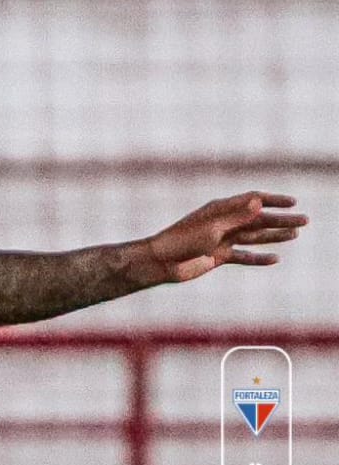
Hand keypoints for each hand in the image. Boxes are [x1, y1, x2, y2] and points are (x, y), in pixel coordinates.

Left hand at [145, 192, 307, 283]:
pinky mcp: (218, 257)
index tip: (293, 202)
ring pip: (254, 237)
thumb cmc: (181, 240)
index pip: (252, 200)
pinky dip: (258, 258)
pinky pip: (243, 256)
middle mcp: (223, 222)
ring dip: (274, 236)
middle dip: (281, 220)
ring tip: (295, 235)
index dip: (273, 201)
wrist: (161, 263)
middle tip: (305, 221)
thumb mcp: (211, 228)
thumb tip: (259, 202)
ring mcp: (222, 240)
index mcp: (220, 209)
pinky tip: (274, 259)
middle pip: (258, 220)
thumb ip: (237, 217)